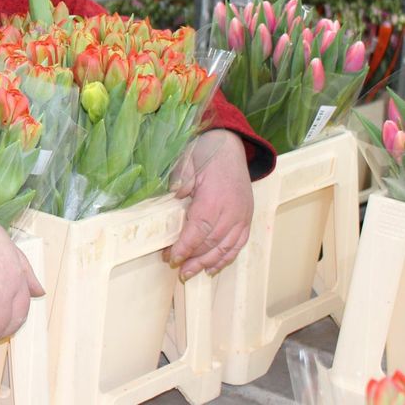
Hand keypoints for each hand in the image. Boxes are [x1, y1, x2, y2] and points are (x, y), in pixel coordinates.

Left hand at [165, 129, 252, 280]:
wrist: (230, 145)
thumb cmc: (205, 153)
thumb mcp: (187, 159)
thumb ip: (180, 178)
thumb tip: (174, 195)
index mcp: (214, 197)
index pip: (199, 229)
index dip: (185, 246)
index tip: (171, 257)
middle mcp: (231, 210)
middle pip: (212, 242)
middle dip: (193, 258)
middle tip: (176, 268)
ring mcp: (242, 215)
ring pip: (226, 247)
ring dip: (207, 263)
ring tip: (190, 273)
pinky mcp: (247, 217)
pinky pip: (239, 243)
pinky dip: (226, 257)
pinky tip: (212, 267)